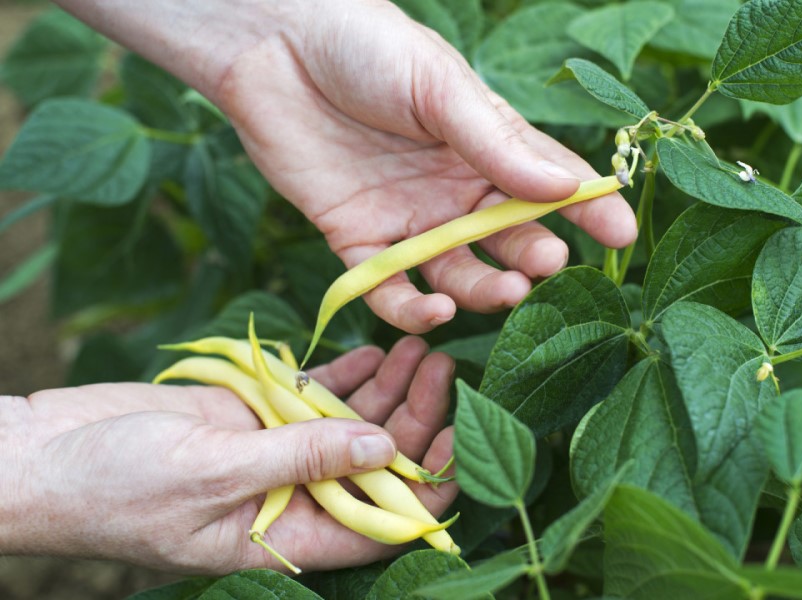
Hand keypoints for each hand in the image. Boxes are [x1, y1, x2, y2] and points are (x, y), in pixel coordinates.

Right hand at [0, 337, 455, 573]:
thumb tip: (381, 449)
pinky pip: (315, 394)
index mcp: (287, 536)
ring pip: (350, 422)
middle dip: (413, 419)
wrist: (47, 451)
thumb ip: (302, 458)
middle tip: (441, 369)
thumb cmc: (116, 485)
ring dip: (387, 388)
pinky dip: (345, 374)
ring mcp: (275, 450)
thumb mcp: (215, 472)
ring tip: (421, 347)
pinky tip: (377, 350)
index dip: (425, 488)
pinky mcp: (255, 413)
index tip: (458, 441)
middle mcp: (291, 496)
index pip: (378, 522)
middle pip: (374, 463)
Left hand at [54, 0, 636, 331]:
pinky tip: (431, 311)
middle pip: (506, 238)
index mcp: (484, 144)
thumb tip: (565, 186)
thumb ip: (495, 141)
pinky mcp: (358, 242)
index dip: (587, 209)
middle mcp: (453, 189)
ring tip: (502, 292)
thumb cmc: (364, 47)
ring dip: (482, 290)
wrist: (271, 46)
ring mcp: (409, 220)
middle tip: (545, 264)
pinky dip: (410, 308)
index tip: (622, 234)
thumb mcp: (438, 85)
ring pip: (457, 273)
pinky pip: (390, 289)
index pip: (548, 183)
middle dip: (532, 255)